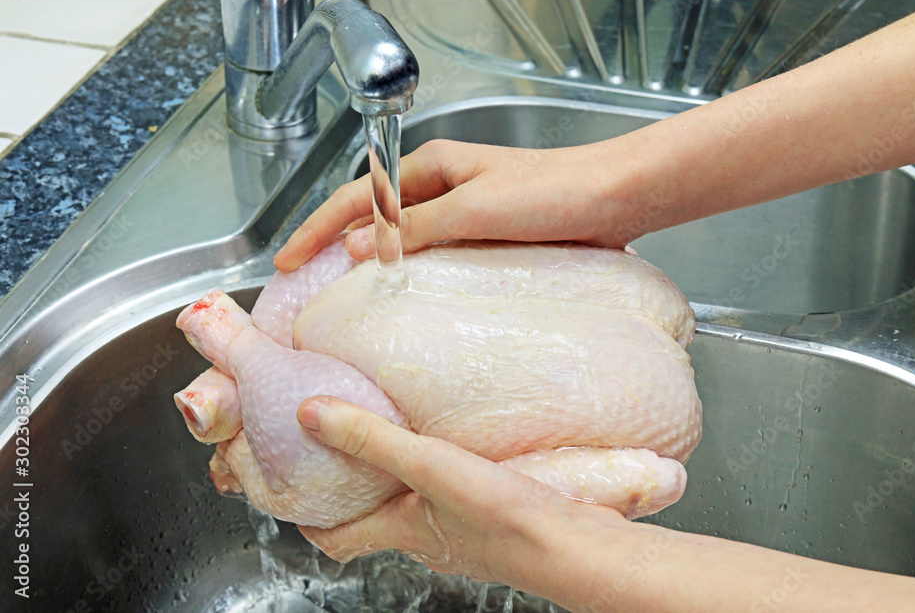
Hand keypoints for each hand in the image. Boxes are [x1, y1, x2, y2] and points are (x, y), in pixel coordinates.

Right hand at [274, 139, 641, 270]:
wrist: (616, 198)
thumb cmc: (553, 192)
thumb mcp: (474, 209)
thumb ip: (414, 228)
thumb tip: (354, 247)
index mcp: (433, 168)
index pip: (356, 197)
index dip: (316, 230)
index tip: (285, 260)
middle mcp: (445, 187)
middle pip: (374, 218)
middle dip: (336, 247)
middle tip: (306, 285)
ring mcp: (467, 214)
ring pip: (406, 241)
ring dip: (375, 265)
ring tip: (346, 300)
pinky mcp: (489, 239)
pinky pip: (439, 258)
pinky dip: (416, 277)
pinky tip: (409, 302)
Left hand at [294, 396, 629, 591]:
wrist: (574, 546)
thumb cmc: (503, 518)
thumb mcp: (428, 466)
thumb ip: (372, 438)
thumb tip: (311, 413)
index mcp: (402, 532)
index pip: (338, 539)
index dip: (311, 521)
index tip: (295, 496)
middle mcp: (430, 541)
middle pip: (377, 523)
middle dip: (357, 495)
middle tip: (345, 456)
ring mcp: (466, 536)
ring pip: (419, 512)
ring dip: (404, 485)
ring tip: (401, 443)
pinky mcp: (499, 523)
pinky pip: (459, 501)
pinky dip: (446, 480)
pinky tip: (462, 453)